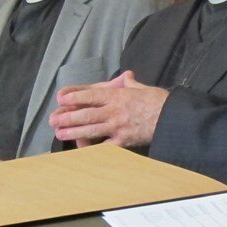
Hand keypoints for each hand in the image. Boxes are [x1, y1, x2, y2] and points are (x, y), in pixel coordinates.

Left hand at [49, 71, 168, 147]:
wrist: (173, 119)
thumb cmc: (160, 102)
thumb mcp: (143, 88)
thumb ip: (130, 84)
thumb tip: (126, 76)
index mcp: (118, 96)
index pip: (91, 95)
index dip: (74, 96)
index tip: (61, 97)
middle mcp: (114, 111)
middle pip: (86, 114)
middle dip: (67, 117)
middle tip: (53, 120)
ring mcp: (118, 127)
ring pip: (91, 130)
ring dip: (73, 132)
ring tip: (60, 134)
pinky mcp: (124, 141)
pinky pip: (105, 146)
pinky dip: (92, 148)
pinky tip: (81, 149)